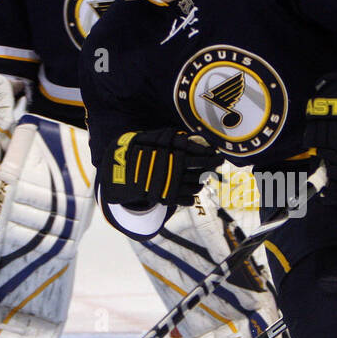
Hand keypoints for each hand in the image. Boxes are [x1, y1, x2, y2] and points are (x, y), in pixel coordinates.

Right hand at [104, 128, 219, 207]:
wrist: (118, 173)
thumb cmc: (135, 151)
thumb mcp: (150, 137)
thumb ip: (170, 137)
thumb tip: (187, 137)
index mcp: (174, 153)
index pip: (201, 154)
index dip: (211, 153)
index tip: (216, 152)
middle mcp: (176, 170)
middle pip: (203, 168)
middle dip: (213, 164)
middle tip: (218, 161)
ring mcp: (173, 186)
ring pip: (197, 185)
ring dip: (202, 181)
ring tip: (203, 177)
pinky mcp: (168, 198)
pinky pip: (188, 200)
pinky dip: (192, 195)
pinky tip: (192, 189)